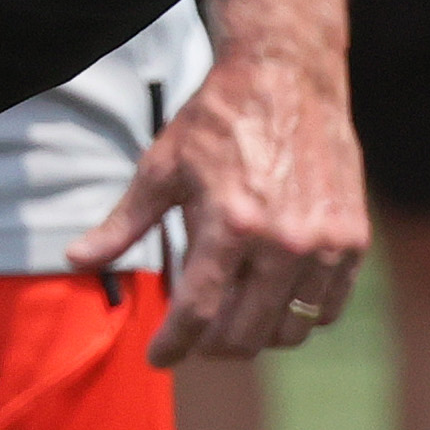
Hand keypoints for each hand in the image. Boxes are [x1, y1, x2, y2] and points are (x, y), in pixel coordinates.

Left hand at [69, 44, 370, 362]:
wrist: (287, 72)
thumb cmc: (218, 118)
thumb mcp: (161, 167)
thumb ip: (123, 224)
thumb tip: (75, 260)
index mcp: (230, 224)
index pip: (197, 314)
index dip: (172, 346)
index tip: (158, 357)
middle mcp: (284, 241)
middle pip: (245, 335)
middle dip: (211, 345)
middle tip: (198, 329)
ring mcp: (325, 242)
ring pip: (289, 331)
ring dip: (257, 332)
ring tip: (237, 309)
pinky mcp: (353, 236)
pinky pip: (329, 308)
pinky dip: (301, 312)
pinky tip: (277, 293)